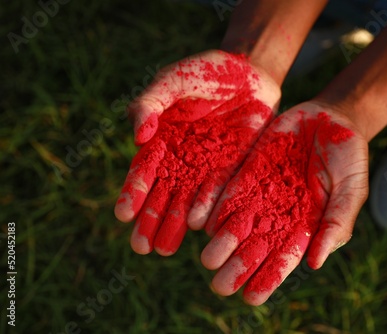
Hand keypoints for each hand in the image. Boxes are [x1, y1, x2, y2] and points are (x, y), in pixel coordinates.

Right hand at [114, 50, 279, 255]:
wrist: (248, 72)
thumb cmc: (204, 72)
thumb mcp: (172, 80)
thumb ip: (150, 103)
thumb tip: (137, 136)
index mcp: (161, 142)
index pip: (143, 172)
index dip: (133, 193)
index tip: (123, 214)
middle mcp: (181, 161)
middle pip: (162, 195)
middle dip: (151, 221)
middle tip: (142, 247)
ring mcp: (206, 167)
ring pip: (186, 201)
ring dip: (175, 225)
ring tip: (164, 249)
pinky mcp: (232, 169)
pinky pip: (219, 191)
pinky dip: (209, 208)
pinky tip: (200, 227)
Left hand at [200, 102, 368, 304]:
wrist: (330, 117)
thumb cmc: (349, 156)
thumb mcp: (352, 189)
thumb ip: (337, 223)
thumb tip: (316, 263)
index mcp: (304, 224)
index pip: (283, 259)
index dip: (268, 279)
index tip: (251, 298)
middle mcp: (278, 214)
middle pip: (254, 247)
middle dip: (237, 268)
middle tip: (219, 286)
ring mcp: (261, 193)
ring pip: (235, 224)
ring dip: (220, 243)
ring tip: (207, 259)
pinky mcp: (247, 171)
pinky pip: (227, 191)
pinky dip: (213, 207)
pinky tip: (199, 222)